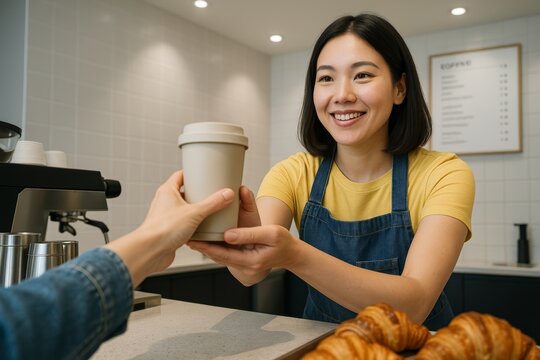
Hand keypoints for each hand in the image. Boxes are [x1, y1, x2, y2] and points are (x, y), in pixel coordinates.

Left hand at [106, 170, 234, 285]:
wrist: (151, 251)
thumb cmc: (163, 229)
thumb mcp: (195, 212)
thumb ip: (212, 203)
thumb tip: (226, 194)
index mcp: (167, 191)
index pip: (180, 176)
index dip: (192, 174)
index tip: (203, 174)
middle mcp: (164, 202)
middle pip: (182, 192)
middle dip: (196, 193)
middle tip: (210, 193)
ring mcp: (165, 216)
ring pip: (182, 209)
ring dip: (194, 210)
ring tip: (208, 211)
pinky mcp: (168, 230)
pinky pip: (182, 223)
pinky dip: (191, 224)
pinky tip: (201, 228)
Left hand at [189, 224, 298, 277]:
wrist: (291, 254)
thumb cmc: (283, 242)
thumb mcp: (270, 233)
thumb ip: (249, 234)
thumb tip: (227, 234)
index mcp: (251, 261)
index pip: (224, 254)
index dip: (207, 247)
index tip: (194, 240)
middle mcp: (245, 266)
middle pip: (218, 257)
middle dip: (202, 248)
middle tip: (187, 237)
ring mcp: (243, 265)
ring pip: (221, 256)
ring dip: (207, 248)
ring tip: (193, 238)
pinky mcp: (243, 261)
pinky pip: (226, 255)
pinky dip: (216, 248)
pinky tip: (207, 241)